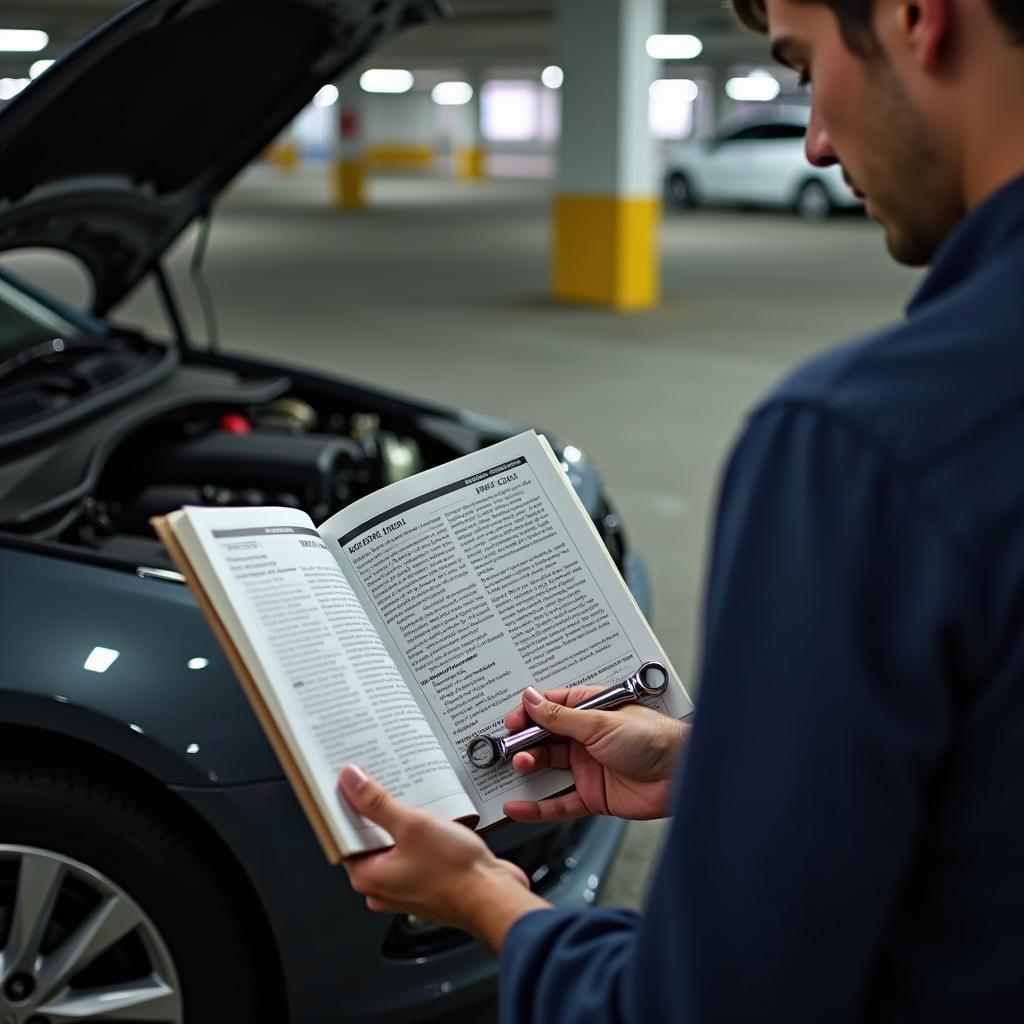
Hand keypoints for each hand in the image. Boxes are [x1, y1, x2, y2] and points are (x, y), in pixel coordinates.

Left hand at [339, 765, 549, 951]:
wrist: (493, 897)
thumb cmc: (456, 874)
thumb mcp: (412, 826)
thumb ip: (377, 803)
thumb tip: (351, 782)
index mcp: (368, 877)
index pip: (344, 836)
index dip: (347, 807)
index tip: (350, 783)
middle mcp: (383, 886)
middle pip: (369, 839)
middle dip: (376, 811)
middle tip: (381, 782)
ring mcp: (406, 885)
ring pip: (394, 844)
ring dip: (401, 821)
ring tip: (412, 798)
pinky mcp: (427, 882)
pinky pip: (414, 851)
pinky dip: (419, 834)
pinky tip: (432, 817)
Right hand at [502, 685, 689, 822]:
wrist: (682, 774)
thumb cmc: (653, 738)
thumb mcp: (599, 722)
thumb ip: (560, 716)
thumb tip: (532, 699)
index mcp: (590, 711)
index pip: (550, 708)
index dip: (528, 714)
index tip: (510, 722)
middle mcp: (586, 738)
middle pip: (545, 739)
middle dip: (524, 743)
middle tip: (510, 748)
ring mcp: (588, 768)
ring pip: (548, 769)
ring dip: (529, 768)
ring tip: (517, 767)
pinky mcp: (592, 796)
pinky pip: (558, 803)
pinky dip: (537, 807)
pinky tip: (519, 807)